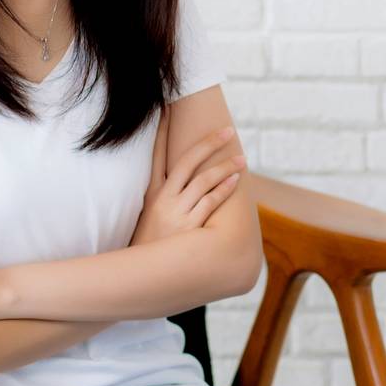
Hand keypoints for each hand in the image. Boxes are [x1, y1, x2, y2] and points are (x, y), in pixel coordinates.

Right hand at [131, 114, 246, 247]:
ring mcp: (176, 211)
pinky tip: (235, 180)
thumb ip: (166, 199)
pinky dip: (224, 189)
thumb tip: (185, 182)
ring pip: (203, 180)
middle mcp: (163, 199)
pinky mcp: (189, 227)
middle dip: (208, 143)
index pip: (156, 155)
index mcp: (152, 194)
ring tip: (241, 159)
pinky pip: (210, 201)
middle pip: (187, 161)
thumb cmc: (153, 246)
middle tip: (227, 131)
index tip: (168, 109)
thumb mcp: (150, 218)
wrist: (144, 276)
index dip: (162, 132)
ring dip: (224, 167)